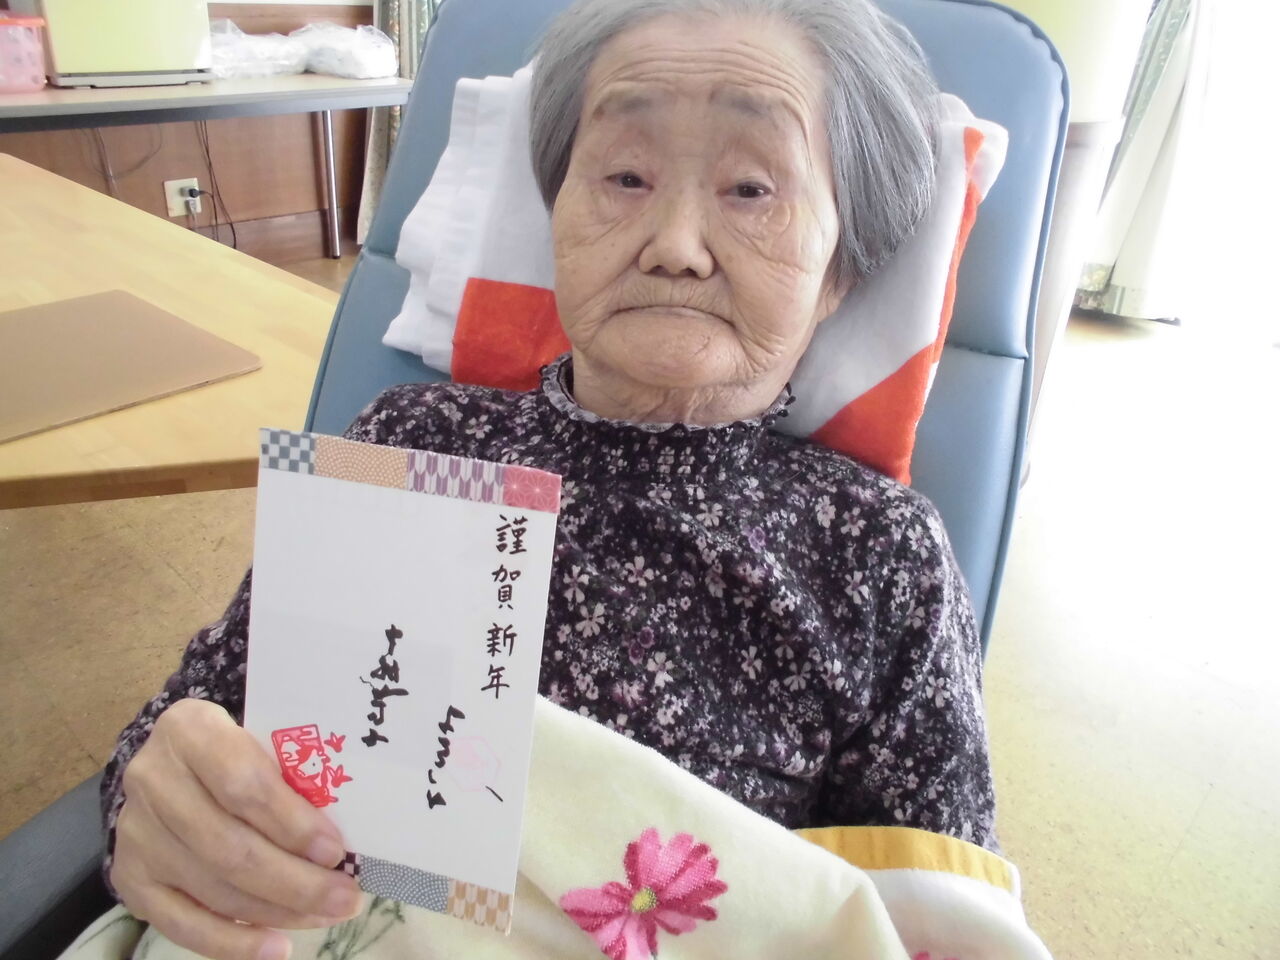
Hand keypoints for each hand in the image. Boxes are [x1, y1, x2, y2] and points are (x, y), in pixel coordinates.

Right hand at [112, 699, 362, 959]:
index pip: (244, 784)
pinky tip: (276, 947)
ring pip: (213, 887)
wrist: (171, 759)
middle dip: (296, 881)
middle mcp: (152, 780)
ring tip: (324, 915)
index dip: (293, 824)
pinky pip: (180, 923)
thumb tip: (345, 840)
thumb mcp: (262, 738)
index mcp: (190, 730)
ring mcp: (136, 832)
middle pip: (230, 846)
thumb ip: (293, 773)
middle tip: (345, 898)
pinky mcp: (130, 877)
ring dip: (277, 911)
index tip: (336, 851)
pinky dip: (232, 944)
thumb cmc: (236, 745)